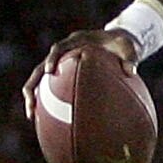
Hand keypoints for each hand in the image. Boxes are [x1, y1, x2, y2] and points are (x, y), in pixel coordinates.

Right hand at [22, 29, 142, 119]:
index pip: (59, 49)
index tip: (49, 72)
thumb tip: (131, 71)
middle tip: (30, 100)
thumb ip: (130, 58)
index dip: (52, 59)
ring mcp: (60, 64)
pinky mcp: (62, 74)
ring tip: (31, 116)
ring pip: (40, 80)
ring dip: (33, 95)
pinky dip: (46, 102)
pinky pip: (50, 88)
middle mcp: (64, 53)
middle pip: (41, 68)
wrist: (116, 41)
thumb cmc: (122, 45)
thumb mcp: (129, 48)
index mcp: (76, 42)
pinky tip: (46, 121)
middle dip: (33, 84)